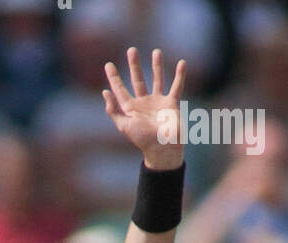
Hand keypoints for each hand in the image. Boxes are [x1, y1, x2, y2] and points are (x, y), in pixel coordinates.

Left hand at [103, 47, 185, 169]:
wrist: (162, 148)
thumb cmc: (142, 139)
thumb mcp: (124, 126)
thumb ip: (114, 110)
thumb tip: (105, 92)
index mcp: (131, 108)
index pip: (120, 89)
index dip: (114, 78)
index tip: (108, 64)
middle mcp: (144, 103)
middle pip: (138, 80)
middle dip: (134, 65)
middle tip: (132, 50)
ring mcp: (158, 102)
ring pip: (157, 79)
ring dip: (156, 66)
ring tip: (156, 51)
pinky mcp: (171, 104)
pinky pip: (176, 86)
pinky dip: (180, 75)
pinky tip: (181, 63)